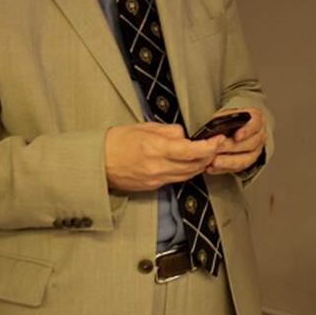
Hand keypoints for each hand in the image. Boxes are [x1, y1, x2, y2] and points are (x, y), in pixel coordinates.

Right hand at [104, 122, 221, 190]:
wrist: (97, 163)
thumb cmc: (117, 141)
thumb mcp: (144, 127)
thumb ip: (169, 131)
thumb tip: (185, 136)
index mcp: (156, 148)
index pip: (191, 151)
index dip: (209, 147)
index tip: (218, 140)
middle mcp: (158, 167)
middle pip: (194, 165)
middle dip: (209, 156)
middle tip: (216, 145)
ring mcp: (156, 179)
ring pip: (189, 175)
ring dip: (200, 165)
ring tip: (206, 154)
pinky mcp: (154, 187)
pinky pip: (177, 179)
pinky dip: (187, 171)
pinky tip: (189, 163)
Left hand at [206, 106, 266, 174]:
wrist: (234, 129)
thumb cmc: (231, 120)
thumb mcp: (227, 113)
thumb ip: (223, 118)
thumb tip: (214, 125)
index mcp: (255, 119)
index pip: (255, 124)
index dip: (247, 131)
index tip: (237, 136)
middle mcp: (259, 135)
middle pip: (250, 144)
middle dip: (232, 147)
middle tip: (217, 148)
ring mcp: (256, 150)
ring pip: (246, 159)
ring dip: (228, 161)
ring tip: (214, 161)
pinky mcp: (248, 162)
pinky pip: (238, 168)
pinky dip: (224, 169)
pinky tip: (213, 168)